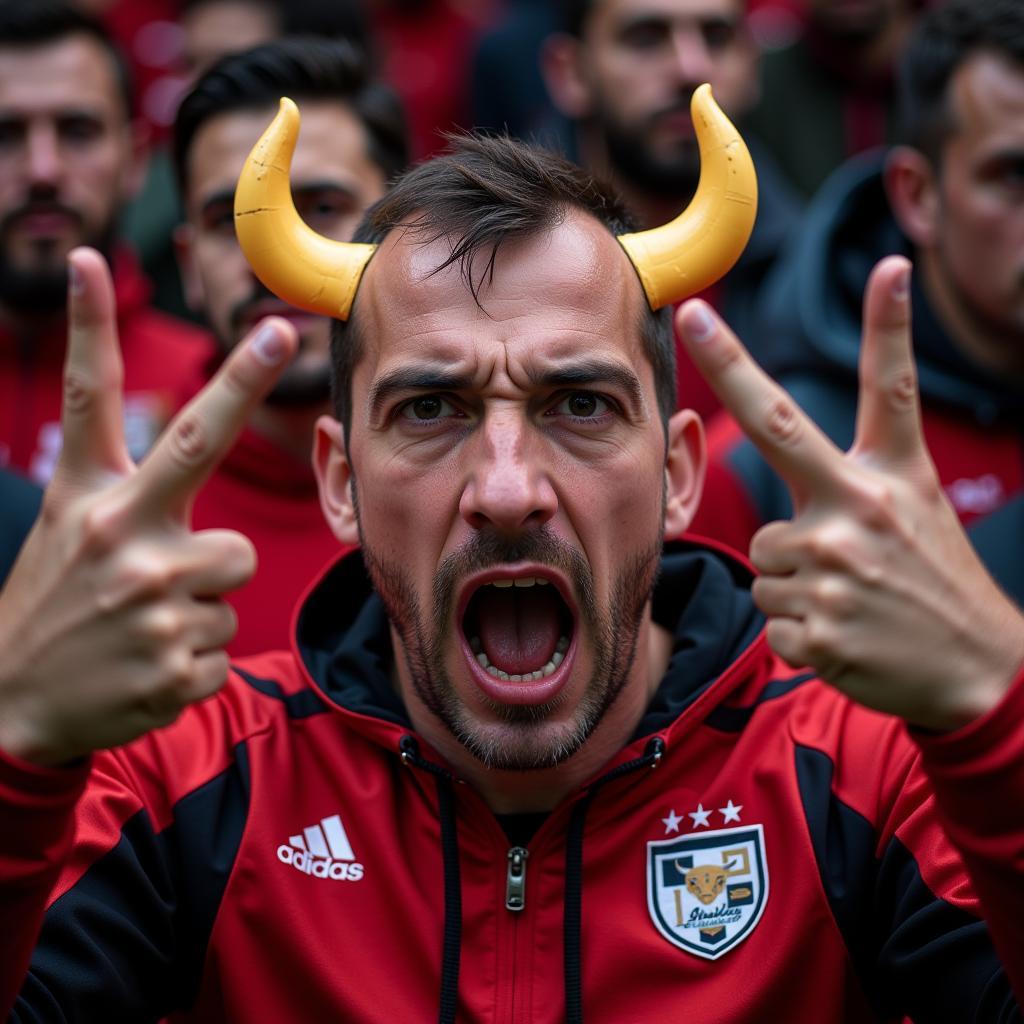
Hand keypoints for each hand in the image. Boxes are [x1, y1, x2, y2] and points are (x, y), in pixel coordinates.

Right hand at [0, 249, 297, 765]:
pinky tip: (150, 665)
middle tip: (278, 330)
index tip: (92, 260)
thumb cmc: (58, 609)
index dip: (91, 327)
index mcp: (84, 500)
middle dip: (242, 379)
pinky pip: (227, 637)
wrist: (16, 710)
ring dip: (208, 594)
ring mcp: (151, 598)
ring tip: (151, 620)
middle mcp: (118, 534)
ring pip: (237, 566)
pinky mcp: (177, 660)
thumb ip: (129, 493)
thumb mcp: (68, 536)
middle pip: (196, 442)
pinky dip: (198, 654)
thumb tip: (191, 433)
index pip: (90, 402)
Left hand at [678, 255, 1023, 729]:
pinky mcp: (818, 625)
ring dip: (792, 581)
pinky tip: (843, 632)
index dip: (888, 325)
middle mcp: (860, 508)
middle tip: (693, 310)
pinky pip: (772, 612)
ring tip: (848, 598)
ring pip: (764, 558)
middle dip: (729, 361)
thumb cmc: (930, 581)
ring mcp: (835, 567)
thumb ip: (852, 477)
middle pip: (777, 426)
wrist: (976, 672)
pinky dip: (798, 628)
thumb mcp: (914, 510)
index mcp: (891, 476)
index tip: (888, 266)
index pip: (888, 390)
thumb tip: (789, 455)